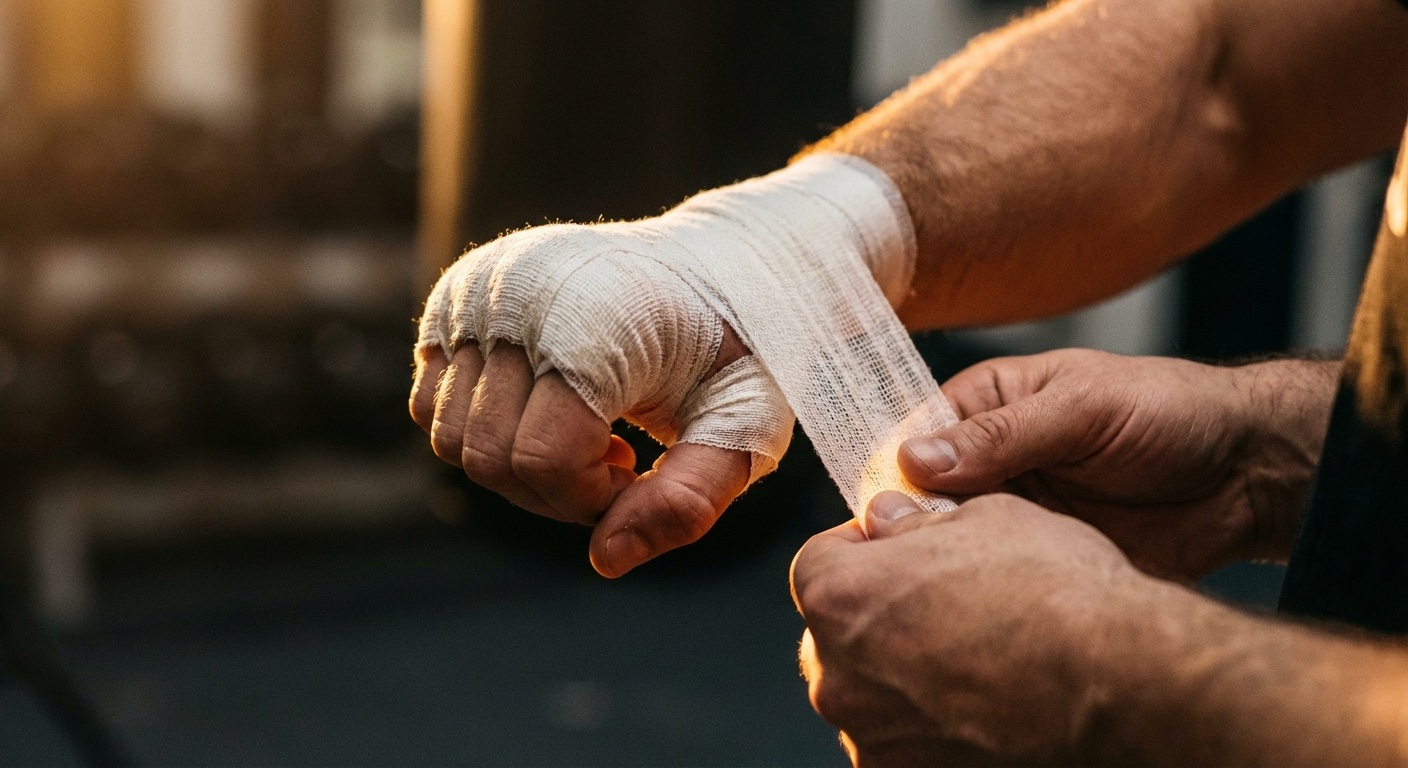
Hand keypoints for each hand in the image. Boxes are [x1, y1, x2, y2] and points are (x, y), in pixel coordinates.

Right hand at [409, 223, 792, 578]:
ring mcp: (476, 290)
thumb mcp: (743, 421)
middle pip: (488, 459)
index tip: (638, 471)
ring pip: (450, 438)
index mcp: (590, 320)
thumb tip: (606, 560)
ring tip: (585, 431)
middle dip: (553, 489)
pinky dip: (482, 428)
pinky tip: (548, 409)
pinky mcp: (454, 296)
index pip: (543, 461)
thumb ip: (689, 497)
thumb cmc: (733, 348)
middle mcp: (517, 294)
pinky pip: (431, 403)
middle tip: (616, 460)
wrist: (711, 264)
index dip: (590, 497)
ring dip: (515, 463)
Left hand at [792, 492, 1149, 765]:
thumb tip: (890, 519)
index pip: (821, 562)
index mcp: (839, 597)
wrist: (1122, 687)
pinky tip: (988, 706)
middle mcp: (838, 676)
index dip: (867, 550)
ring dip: (906, 675)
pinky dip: (934, 726)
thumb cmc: (1057, 596)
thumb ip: (917, 522)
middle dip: (882, 615)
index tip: (904, 550)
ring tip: (980, 660)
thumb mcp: (987, 516)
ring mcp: (872, 739)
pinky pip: (906, 742)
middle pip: (841, 634)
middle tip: (948, 605)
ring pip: (874, 693)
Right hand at [895, 350, 1336, 580]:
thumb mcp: (1084, 409)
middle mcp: (987, 458)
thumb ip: (1002, 434)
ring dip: (942, 563)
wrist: (1248, 475)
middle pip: (918, 497)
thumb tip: (915, 458)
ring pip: (949, 542)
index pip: (910, 437)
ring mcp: (1011, 510)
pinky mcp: (1036, 557)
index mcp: (985, 404)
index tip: (880, 512)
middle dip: (908, 527)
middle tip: (904, 557)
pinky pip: (991, 577)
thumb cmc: (1172, 413)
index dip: (891, 474)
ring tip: (935, 587)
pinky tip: (973, 608)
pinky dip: (980, 593)